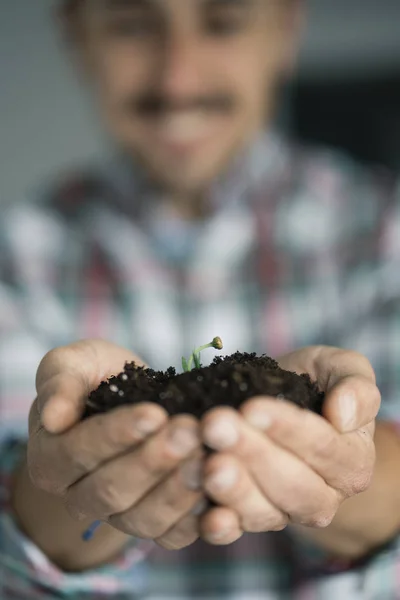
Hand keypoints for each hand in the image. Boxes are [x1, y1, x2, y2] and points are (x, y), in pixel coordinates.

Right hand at [27, 339, 205, 551]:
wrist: (132, 398)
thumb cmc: (97, 378)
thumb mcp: (73, 365)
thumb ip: (59, 383)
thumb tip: (53, 417)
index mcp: (51, 459)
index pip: (78, 452)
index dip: (116, 435)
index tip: (154, 413)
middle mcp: (80, 496)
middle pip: (112, 490)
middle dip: (154, 461)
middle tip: (191, 432)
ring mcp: (118, 516)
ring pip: (144, 519)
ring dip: (178, 490)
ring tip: (208, 458)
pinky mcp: (155, 525)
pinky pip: (173, 536)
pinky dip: (198, 523)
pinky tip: (220, 501)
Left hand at [199, 346, 379, 544]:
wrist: (280, 402)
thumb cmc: (313, 383)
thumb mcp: (342, 370)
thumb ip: (356, 389)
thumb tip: (342, 415)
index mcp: (352, 462)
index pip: (323, 447)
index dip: (287, 428)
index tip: (251, 407)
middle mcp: (323, 497)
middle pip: (290, 483)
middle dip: (251, 453)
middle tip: (216, 426)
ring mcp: (285, 512)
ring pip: (263, 511)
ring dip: (233, 488)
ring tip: (207, 463)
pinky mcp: (250, 518)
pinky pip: (237, 529)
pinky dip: (220, 526)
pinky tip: (206, 514)